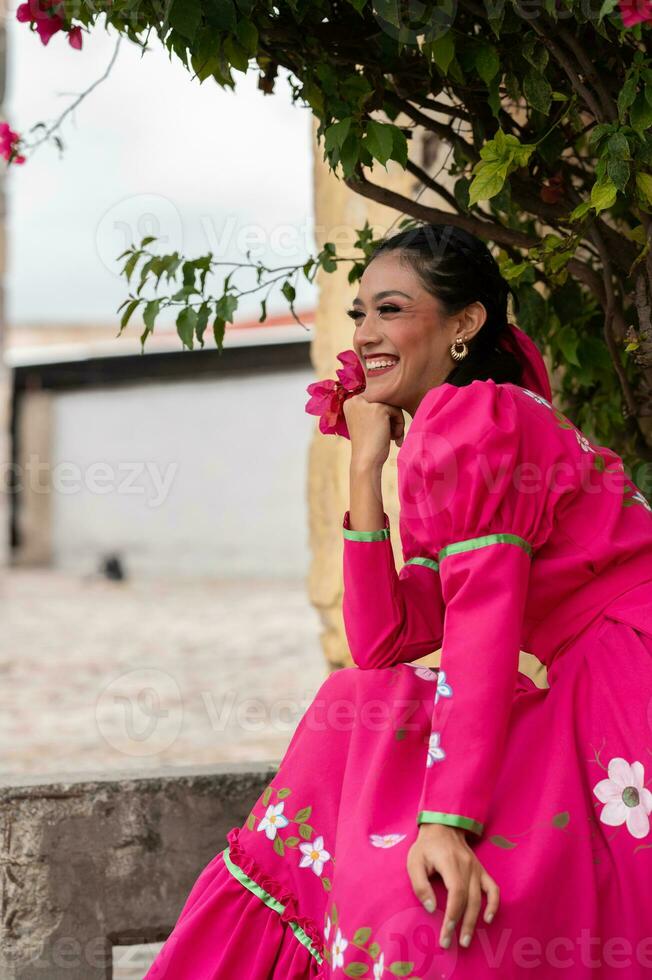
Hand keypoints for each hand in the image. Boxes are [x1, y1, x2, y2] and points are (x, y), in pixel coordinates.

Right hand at [342, 394, 404, 469]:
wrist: (365, 460)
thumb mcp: (366, 424)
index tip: (381, 434)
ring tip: (394, 438)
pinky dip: (399, 425)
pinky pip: (397, 411)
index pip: (374, 403)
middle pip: (383, 403)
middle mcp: (355, 400)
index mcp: (350, 403)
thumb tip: (390, 401)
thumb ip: (372, 412)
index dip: (382, 419)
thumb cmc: (367, 446)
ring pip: (391, 407)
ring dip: (396, 423)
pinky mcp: (379, 408)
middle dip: (390, 420)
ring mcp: (367, 403)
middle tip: (391, 437)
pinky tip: (394, 438)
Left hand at [407, 823, 499, 949]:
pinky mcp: (481, 870)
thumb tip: (431, 908)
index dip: (452, 916)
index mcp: (450, 863)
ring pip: (480, 898)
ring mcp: (476, 868)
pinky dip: (493, 904)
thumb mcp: (414, 862)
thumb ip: (420, 885)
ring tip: (467, 939)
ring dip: (475, 921)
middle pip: (469, 900)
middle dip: (463, 925)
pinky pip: (493, 889)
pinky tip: (488, 918)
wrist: (443, 826)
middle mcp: (467, 867)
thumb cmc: (426, 847)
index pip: (456, 894)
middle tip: (454, 944)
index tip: (446, 934)